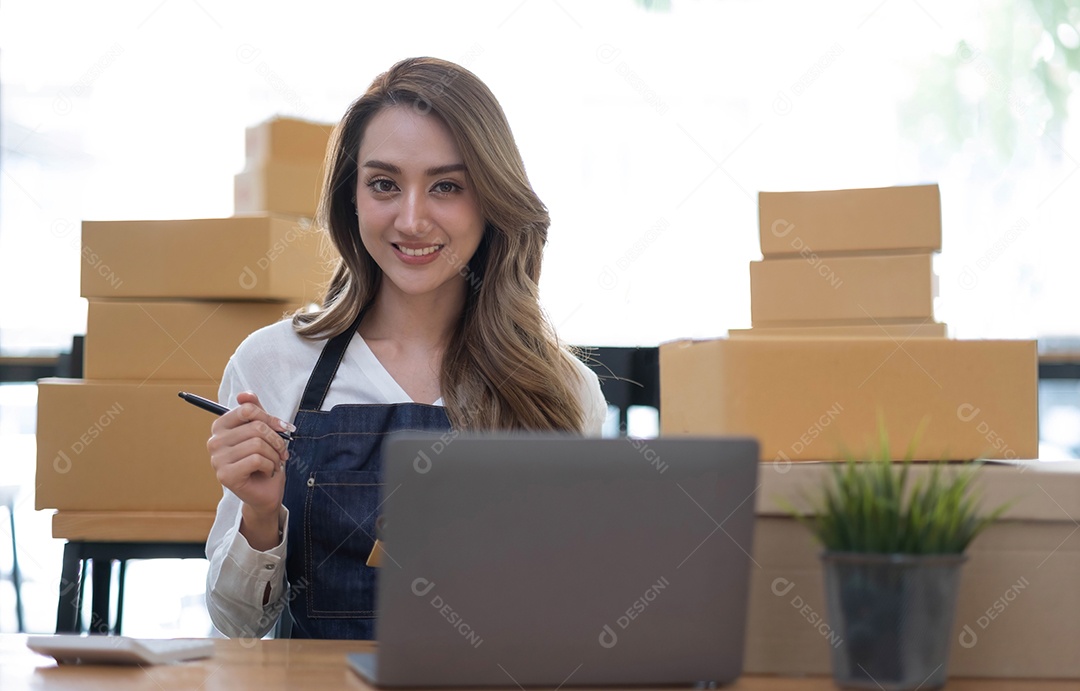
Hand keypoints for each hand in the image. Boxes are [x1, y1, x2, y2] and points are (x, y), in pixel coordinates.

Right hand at [207, 392, 294, 526]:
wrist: (266, 492)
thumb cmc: (264, 461)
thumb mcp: (263, 433)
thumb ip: (255, 411)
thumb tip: (245, 394)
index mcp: (221, 427)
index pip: (247, 409)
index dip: (270, 418)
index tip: (283, 428)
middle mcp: (214, 441)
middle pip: (255, 427)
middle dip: (276, 440)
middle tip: (282, 451)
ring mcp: (217, 459)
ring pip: (257, 444)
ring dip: (274, 455)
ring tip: (274, 463)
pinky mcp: (225, 475)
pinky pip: (256, 460)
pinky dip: (270, 466)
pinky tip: (267, 472)